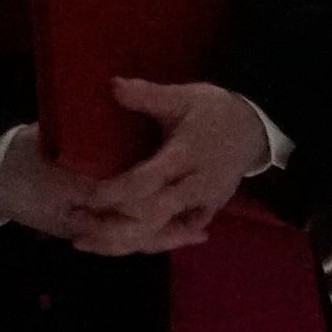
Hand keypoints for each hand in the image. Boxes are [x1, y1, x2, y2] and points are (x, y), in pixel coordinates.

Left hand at [56, 78, 269, 257]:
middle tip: (76, 224)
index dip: (116, 192)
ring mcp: (202, 205)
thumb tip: (112, 85)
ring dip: (122, 241)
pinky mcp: (204, 214)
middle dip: (113, 226)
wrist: (255, 130)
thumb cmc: (215, 112)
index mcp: (186, 157)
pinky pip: (172, 235)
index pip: (148, 182)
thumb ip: (148, 95)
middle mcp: (194, 187)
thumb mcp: (184, 97)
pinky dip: (145, 242)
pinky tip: (114, 245)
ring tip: (85, 241)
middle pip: (152, 217)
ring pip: (160, 233)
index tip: (87, 196)